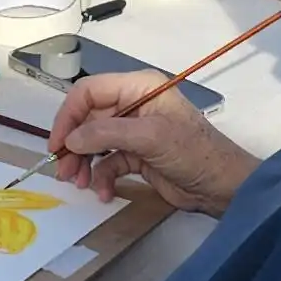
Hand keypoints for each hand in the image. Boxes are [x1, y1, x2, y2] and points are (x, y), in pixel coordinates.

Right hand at [47, 69, 256, 214]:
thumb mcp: (150, 138)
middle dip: (74, 145)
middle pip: (88, 119)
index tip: (57, 143)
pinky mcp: (138, 156)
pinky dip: (101, 177)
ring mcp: (135, 132)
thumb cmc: (193, 152)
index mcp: (139, 87)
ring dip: (84, 164)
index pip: (90, 91)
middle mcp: (134, 105)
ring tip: (79, 184)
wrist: (224, 187)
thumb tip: (70, 140)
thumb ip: (107, 134)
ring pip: (95, 143)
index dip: (69, 115)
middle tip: (63, 171)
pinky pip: (109, 162)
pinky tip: (102, 193)